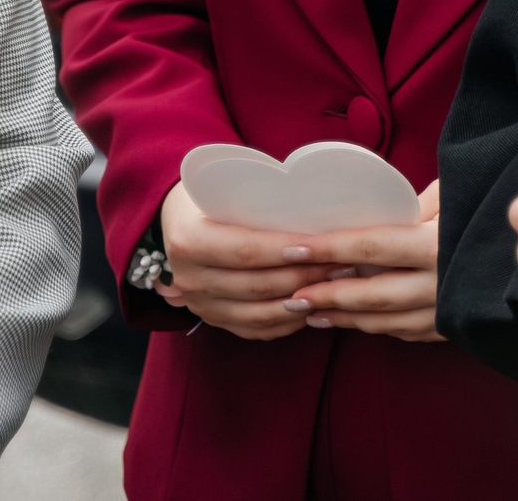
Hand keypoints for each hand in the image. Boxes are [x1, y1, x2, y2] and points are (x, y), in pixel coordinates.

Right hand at [155, 180, 336, 339]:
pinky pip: (257, 329)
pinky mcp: (213, 320)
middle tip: (340, 265)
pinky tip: (313, 308)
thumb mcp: (224, 188)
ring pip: (259, 314)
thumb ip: (259, 201)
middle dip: (303, 277)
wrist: (177, 220)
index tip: (319, 246)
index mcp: (189, 240)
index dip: (284, 251)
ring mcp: (200, 305)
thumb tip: (316, 211)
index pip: (245, 251)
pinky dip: (288, 322)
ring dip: (302, 303)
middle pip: (257, 285)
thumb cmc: (210, 197)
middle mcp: (189, 279)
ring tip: (334, 286)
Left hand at [292, 181, 443, 341]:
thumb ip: (417, 203)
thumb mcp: (453, 200)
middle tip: (293, 297)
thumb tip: (377, 203)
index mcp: (435, 246)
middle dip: (328, 296)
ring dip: (345, 318)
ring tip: (310, 313)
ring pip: (384, 320)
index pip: (371, 247)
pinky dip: (373, 326)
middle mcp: (439, 284)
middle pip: (371, 293)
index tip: (294, 250)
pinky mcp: (450, 330)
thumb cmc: (491, 219)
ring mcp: (446, 313)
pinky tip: (350, 321)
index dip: (329, 249)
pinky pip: (403, 331)